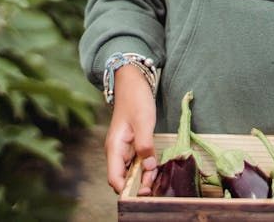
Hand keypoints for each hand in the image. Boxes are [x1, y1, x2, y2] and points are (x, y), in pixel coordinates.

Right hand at [104, 66, 157, 194]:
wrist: (132, 81)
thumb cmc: (135, 98)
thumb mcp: (143, 121)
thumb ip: (145, 145)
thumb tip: (148, 167)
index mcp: (114, 147)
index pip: (115, 178)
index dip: (127, 189)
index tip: (144, 192)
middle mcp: (117, 151)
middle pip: (124, 177)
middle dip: (139, 184)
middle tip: (157, 185)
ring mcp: (124, 148)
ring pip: (132, 170)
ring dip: (145, 176)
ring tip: (159, 176)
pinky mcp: (132, 144)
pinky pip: (138, 161)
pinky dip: (147, 166)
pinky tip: (157, 166)